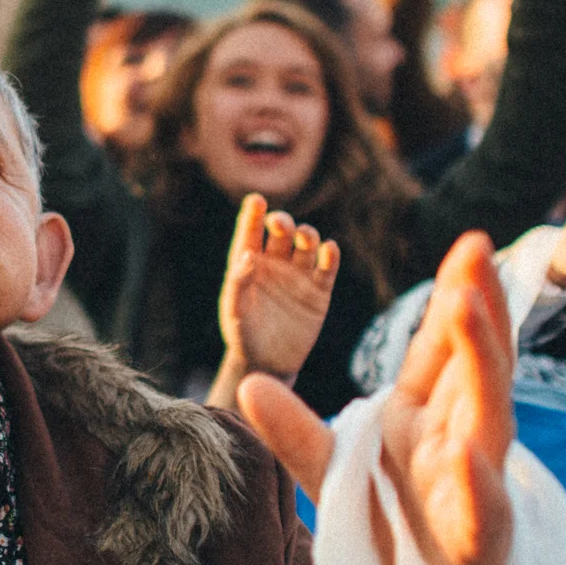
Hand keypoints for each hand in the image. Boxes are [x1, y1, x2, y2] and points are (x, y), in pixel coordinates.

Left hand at [215, 195, 340, 395]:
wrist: (268, 364)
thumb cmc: (243, 335)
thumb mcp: (235, 311)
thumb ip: (237, 283)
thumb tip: (247, 255)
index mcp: (248, 263)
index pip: (251, 232)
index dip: (253, 214)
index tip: (256, 200)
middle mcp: (274, 262)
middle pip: (281, 232)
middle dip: (282, 222)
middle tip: (279, 223)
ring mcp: (298, 274)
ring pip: (306, 244)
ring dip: (307, 235)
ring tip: (305, 237)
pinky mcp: (319, 290)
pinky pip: (327, 267)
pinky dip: (330, 256)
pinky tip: (329, 250)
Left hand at [240, 232, 516, 564]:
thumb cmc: (392, 538)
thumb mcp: (333, 478)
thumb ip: (295, 434)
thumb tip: (248, 385)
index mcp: (427, 420)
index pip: (445, 348)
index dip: (457, 295)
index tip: (469, 242)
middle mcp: (460, 441)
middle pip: (476, 364)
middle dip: (477, 308)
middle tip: (476, 248)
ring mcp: (476, 488)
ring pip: (488, 417)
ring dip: (482, 363)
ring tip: (471, 309)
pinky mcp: (479, 541)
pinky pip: (481, 507)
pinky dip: (475, 481)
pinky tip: (466, 452)